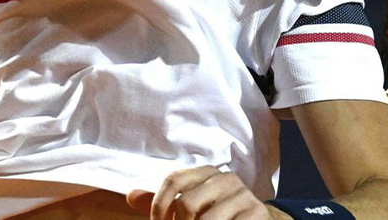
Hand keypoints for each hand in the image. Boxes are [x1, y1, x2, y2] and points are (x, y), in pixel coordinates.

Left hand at [126, 166, 284, 219]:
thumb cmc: (217, 216)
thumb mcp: (191, 208)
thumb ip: (163, 203)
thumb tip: (129, 196)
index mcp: (207, 172)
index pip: (174, 180)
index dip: (159, 205)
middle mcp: (226, 179)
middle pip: (187, 203)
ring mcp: (244, 196)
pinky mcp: (257, 213)